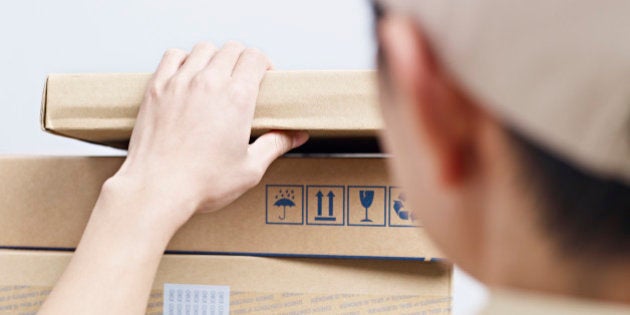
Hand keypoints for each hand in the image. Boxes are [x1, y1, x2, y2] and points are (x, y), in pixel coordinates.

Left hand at [107, 41, 307, 232]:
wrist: (157, 188)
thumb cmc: (202, 182)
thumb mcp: (250, 168)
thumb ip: (275, 145)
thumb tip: (296, 137)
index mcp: (237, 97)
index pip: (255, 57)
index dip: (263, 64)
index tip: (263, 77)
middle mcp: (209, 82)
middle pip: (231, 49)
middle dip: (242, 59)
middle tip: (243, 78)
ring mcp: (180, 82)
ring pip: (203, 48)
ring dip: (215, 57)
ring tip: (216, 76)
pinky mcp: (157, 88)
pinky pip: (172, 56)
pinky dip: (184, 59)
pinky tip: (187, 74)